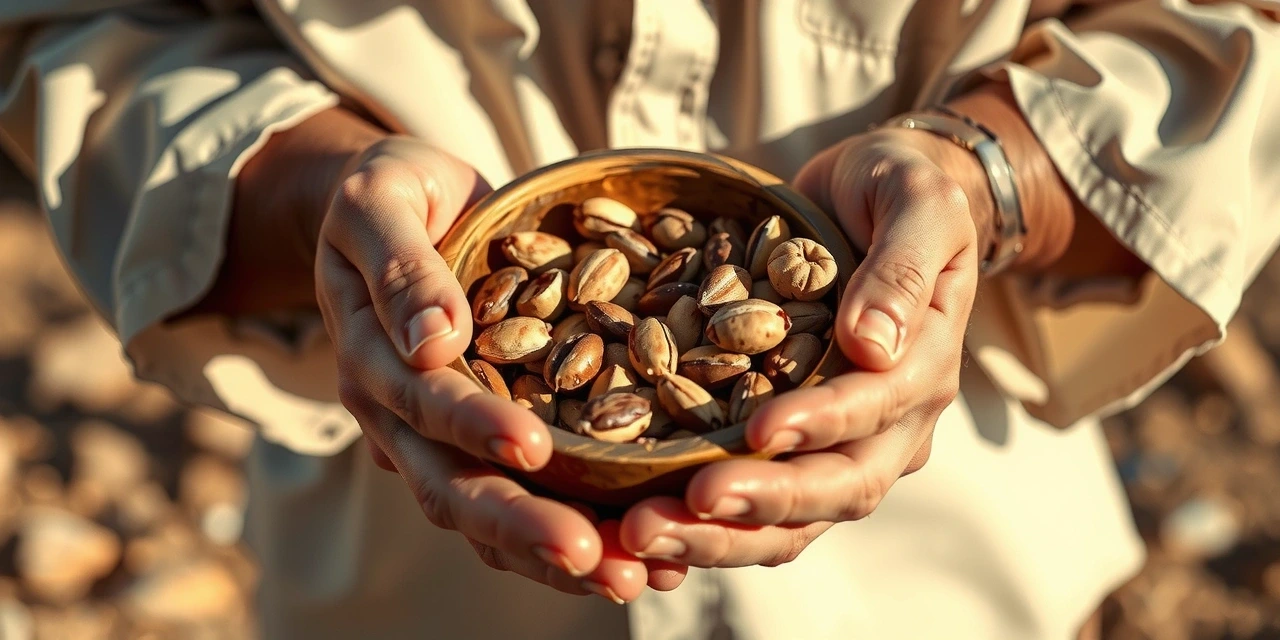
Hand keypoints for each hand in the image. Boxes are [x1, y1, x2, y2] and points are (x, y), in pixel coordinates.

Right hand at [307, 131, 678, 600]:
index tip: (535, 448)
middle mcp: (398, 415)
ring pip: (485, 517)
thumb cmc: (391, 193)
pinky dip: (570, 535)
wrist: (397, 211)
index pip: (423, 403)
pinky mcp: (476, 444)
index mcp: (371, 356)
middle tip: (595, 558)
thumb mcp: (382, 199)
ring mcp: (434, 440)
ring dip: (552, 555)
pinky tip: (636, 558)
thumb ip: (403, 267)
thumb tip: (434, 341)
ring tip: (631, 578)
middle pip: (453, 487)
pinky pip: (519, 500)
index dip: (474, 427)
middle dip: (523, 526)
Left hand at [619, 127, 983, 565]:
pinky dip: (703, 527)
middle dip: (760, 506)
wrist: (873, 201)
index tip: (760, 430)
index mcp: (924, 364)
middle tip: (680, 508)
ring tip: (642, 534)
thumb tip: (873, 343)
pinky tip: (640, 526)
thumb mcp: (914, 197)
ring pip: (793, 520)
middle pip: (836, 490)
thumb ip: (904, 262)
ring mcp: (842, 444)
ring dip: (720, 537)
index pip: (876, 408)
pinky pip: (755, 507)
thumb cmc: (895, 187)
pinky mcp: (793, 448)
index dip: (822, 423)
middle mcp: (891, 424)